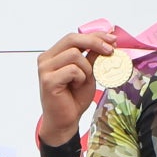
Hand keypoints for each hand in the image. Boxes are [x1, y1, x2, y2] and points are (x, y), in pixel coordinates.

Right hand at [37, 32, 115, 146]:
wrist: (65, 121)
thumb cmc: (73, 98)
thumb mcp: (88, 73)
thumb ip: (92, 57)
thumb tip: (106, 41)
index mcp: (53, 55)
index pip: (74, 37)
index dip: (94, 35)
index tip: (112, 39)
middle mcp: (46, 59)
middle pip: (72, 39)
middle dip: (95, 42)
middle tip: (110, 51)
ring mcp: (45, 69)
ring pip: (75, 55)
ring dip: (86, 68)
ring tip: (82, 81)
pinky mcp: (48, 80)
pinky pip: (73, 70)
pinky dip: (81, 78)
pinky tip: (75, 87)